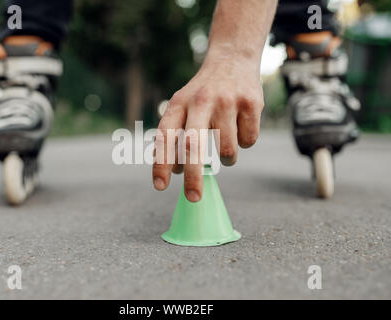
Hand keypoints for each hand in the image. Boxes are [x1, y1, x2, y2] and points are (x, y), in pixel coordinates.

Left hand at [152, 55, 263, 201]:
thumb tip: (174, 170)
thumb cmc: (203, 92)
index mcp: (179, 103)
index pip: (165, 136)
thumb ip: (175, 134)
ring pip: (227, 150)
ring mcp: (227, 101)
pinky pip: (248, 141)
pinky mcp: (251, 103)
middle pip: (193, 146)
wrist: (232, 58)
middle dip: (193, 176)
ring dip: (227, 159)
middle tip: (193, 197)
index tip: (160, 186)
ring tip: (225, 144)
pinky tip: (240, 126)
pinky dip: (245, 142)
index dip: (161, 163)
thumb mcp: (182, 105)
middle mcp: (201, 101)